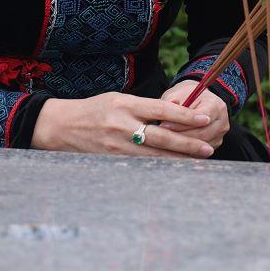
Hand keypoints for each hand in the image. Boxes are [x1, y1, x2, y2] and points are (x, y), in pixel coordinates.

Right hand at [31, 92, 215, 157]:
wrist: (61, 126)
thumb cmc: (93, 110)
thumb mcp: (117, 100)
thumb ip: (142, 108)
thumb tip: (173, 117)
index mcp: (125, 105)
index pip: (162, 110)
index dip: (186, 116)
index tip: (205, 119)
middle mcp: (122, 125)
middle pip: (163, 138)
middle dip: (188, 145)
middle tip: (208, 149)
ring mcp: (117, 146)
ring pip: (155, 157)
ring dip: (178, 160)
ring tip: (196, 162)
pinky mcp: (112, 161)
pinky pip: (141, 167)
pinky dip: (159, 168)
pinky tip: (172, 170)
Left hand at [159, 79, 229, 150]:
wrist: (198, 100)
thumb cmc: (187, 95)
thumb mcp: (178, 92)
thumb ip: (173, 99)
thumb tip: (167, 106)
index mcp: (215, 105)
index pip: (200, 118)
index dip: (181, 123)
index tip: (164, 124)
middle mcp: (221, 121)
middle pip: (202, 134)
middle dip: (180, 136)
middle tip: (161, 136)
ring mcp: (219, 134)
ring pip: (200, 146)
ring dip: (181, 146)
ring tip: (164, 142)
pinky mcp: (214, 144)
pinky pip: (199, 152)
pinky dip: (185, 151)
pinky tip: (171, 148)